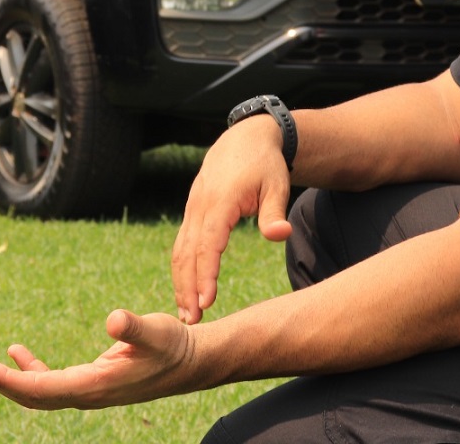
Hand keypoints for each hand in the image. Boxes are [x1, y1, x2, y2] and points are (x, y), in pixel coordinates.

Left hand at [0, 309, 196, 409]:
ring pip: (35, 391)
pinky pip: (49, 382)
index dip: (8, 378)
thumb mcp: (156, 331)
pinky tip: (16, 352)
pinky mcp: (89, 383)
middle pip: (29, 395)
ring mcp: (85, 392)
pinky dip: (28, 369)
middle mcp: (85, 395)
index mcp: (94, 387)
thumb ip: (134, 326)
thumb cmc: (174, 345)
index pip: (41, 389)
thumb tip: (113, 318)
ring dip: (5, 376)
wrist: (191, 363)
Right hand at [171, 118, 292, 323]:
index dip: (205, 274)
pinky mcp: (192, 212)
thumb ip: (274, 212)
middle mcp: (200, 206)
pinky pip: (182, 244)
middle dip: (186, 287)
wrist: (245, 138)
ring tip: (186, 315)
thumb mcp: (277, 185)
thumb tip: (280, 234)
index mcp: (220, 201)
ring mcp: (193, 208)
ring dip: (180, 282)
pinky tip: (186, 291)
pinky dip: (181, 269)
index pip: (208, 244)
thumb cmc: (265, 165)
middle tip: (191, 321)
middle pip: (186, 252)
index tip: (206, 302)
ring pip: (180, 250)